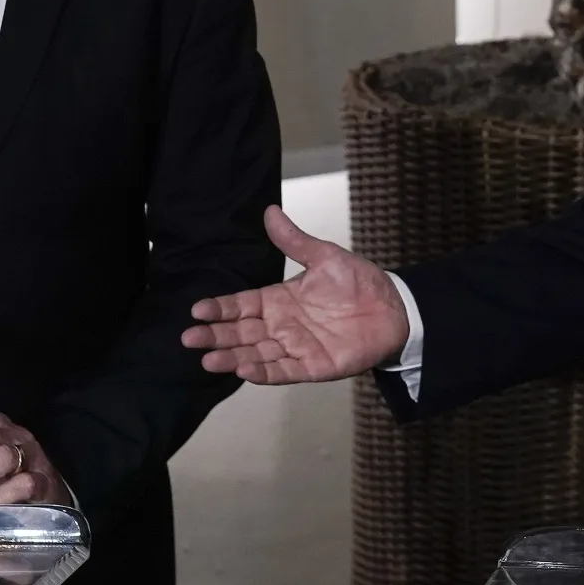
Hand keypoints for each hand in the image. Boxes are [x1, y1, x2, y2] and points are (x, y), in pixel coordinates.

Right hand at [180, 205, 409, 383]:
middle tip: (189, 338)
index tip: (197, 310)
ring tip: (208, 360)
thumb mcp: (325, 257)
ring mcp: (296, 347)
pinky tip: (245, 371)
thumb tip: (270, 211)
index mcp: (280, 299)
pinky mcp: (313, 366)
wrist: (394, 309)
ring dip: (232, 358)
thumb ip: (295, 241)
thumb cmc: (360, 283)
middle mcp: (282, 325)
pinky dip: (264, 373)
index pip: (241, 304)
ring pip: (256, 354)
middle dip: (215, 336)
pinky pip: (284, 371)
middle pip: (241, 332)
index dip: (219, 308)